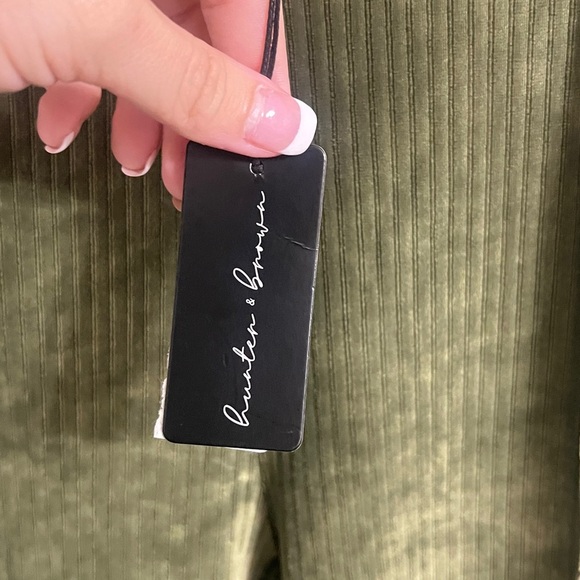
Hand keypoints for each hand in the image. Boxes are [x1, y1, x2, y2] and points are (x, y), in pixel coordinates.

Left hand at [1, 0, 316, 204]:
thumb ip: (193, 78)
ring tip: (133, 165)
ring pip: (145, 46)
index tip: (261, 143)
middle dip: (198, 108)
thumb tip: (286, 129)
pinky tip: (65, 130)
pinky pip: (92, 48)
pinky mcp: (44, 12)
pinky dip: (90, 98)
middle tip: (193, 175)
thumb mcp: (89, 26)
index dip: (259, 71)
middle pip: (196, 26)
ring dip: (145, 113)